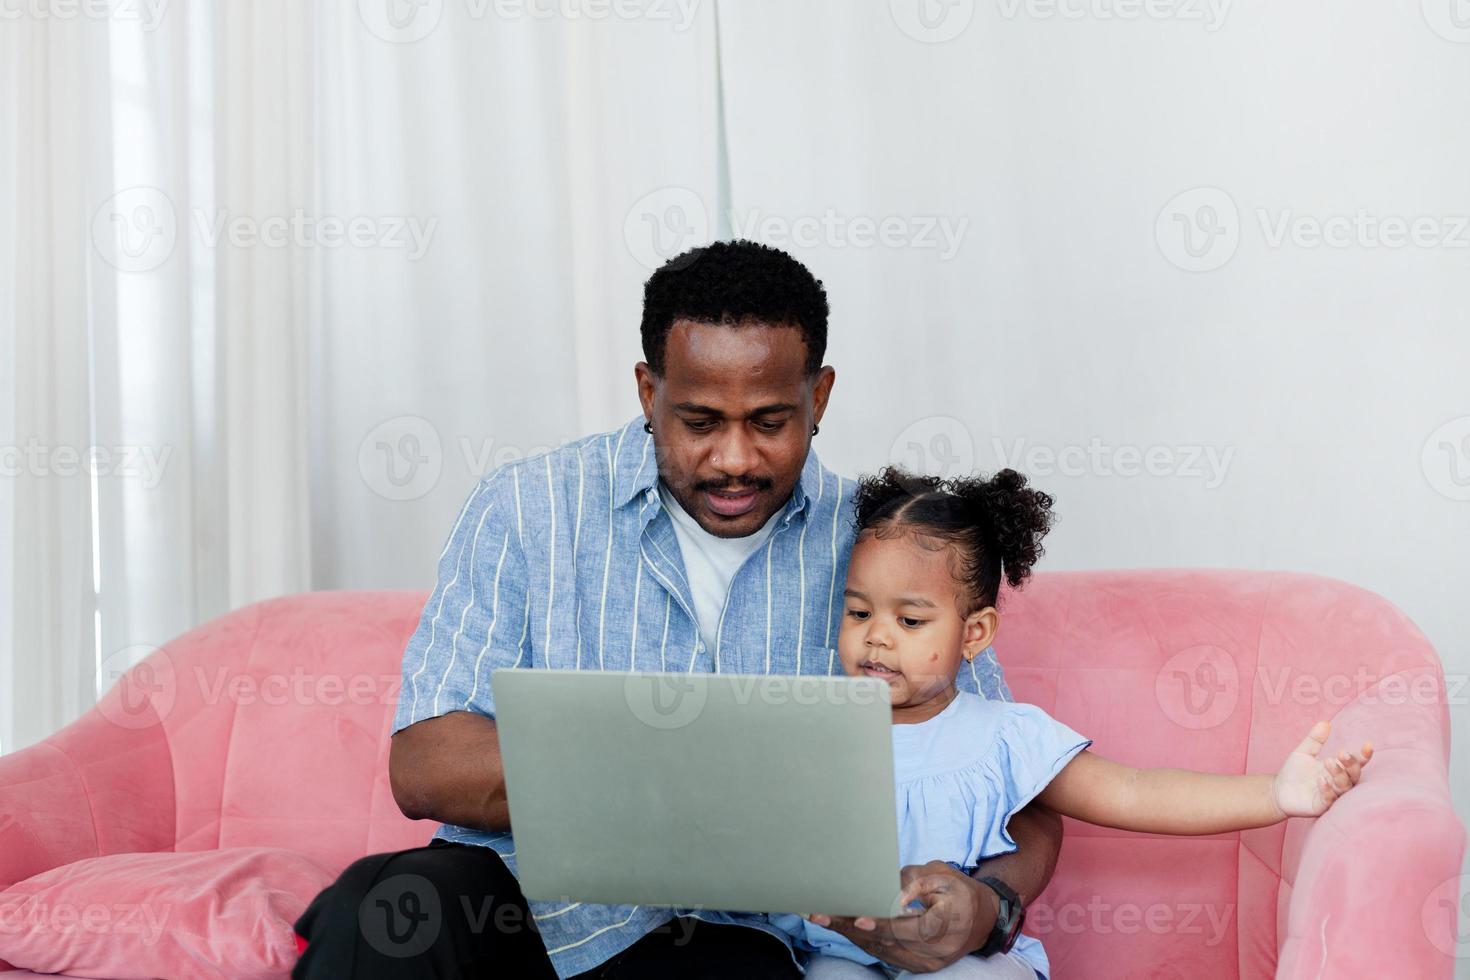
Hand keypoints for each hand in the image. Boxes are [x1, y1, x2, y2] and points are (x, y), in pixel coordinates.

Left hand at [806, 861, 998, 971]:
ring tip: (824, 919)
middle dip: (852, 928)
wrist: (982, 919)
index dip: (880, 923)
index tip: (856, 918)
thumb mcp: (943, 876)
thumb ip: (916, 882)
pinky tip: (843, 928)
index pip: (906, 928)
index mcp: (946, 925)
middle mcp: (936, 952)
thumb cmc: (960, 891)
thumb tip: (892, 891)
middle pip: (888, 942)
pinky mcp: (918, 965)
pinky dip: (863, 941)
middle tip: (821, 915)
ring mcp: (926, 963)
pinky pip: (886, 955)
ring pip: (882, 951)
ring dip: (851, 936)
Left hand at [1272, 720, 1372, 817]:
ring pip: (1345, 787)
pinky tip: (1321, 780)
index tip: (1368, 744)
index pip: (1356, 762)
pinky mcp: (1321, 806)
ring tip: (1329, 762)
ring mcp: (1332, 795)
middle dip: (1352, 764)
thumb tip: (1325, 722)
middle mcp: (1338, 782)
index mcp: (1338, 768)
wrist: (1278, 790)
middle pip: (1354, 775)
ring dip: (1340, 775)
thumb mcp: (1304, 752)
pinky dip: (1327, 790)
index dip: (1364, 755)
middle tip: (1343, 753)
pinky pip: (1329, 800)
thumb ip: (1315, 739)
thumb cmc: (1294, 771)